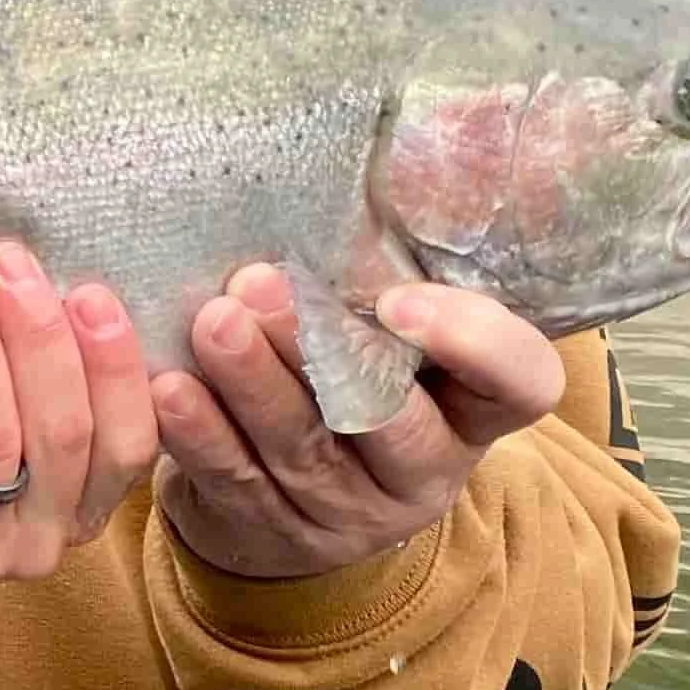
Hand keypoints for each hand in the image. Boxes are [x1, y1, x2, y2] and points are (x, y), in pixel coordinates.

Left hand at [0, 242, 158, 590]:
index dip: (116, 366)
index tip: (91, 291)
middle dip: (35, 333)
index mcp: (83, 504)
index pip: (127, 441)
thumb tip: (48, 266)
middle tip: (5, 259)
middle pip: (61, 430)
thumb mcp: (2, 411)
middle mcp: (42, 541)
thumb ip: (38, 369)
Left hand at [154, 265, 566, 579]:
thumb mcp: (387, 333)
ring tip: (212, 323)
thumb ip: (382, 272)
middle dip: (323, 351)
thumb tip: (362, 158)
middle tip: (262, 284)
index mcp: (471, 409)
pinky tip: (170, 389)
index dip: (475, 344)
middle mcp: (424, 468)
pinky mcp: (275, 531)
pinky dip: (200, 434)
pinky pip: (237, 481)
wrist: (287, 494)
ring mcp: (351, 511)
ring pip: (305, 449)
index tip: (399, 296)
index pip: (520, 383)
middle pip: (391, 420)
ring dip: (253, 383)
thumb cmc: (347, 374)